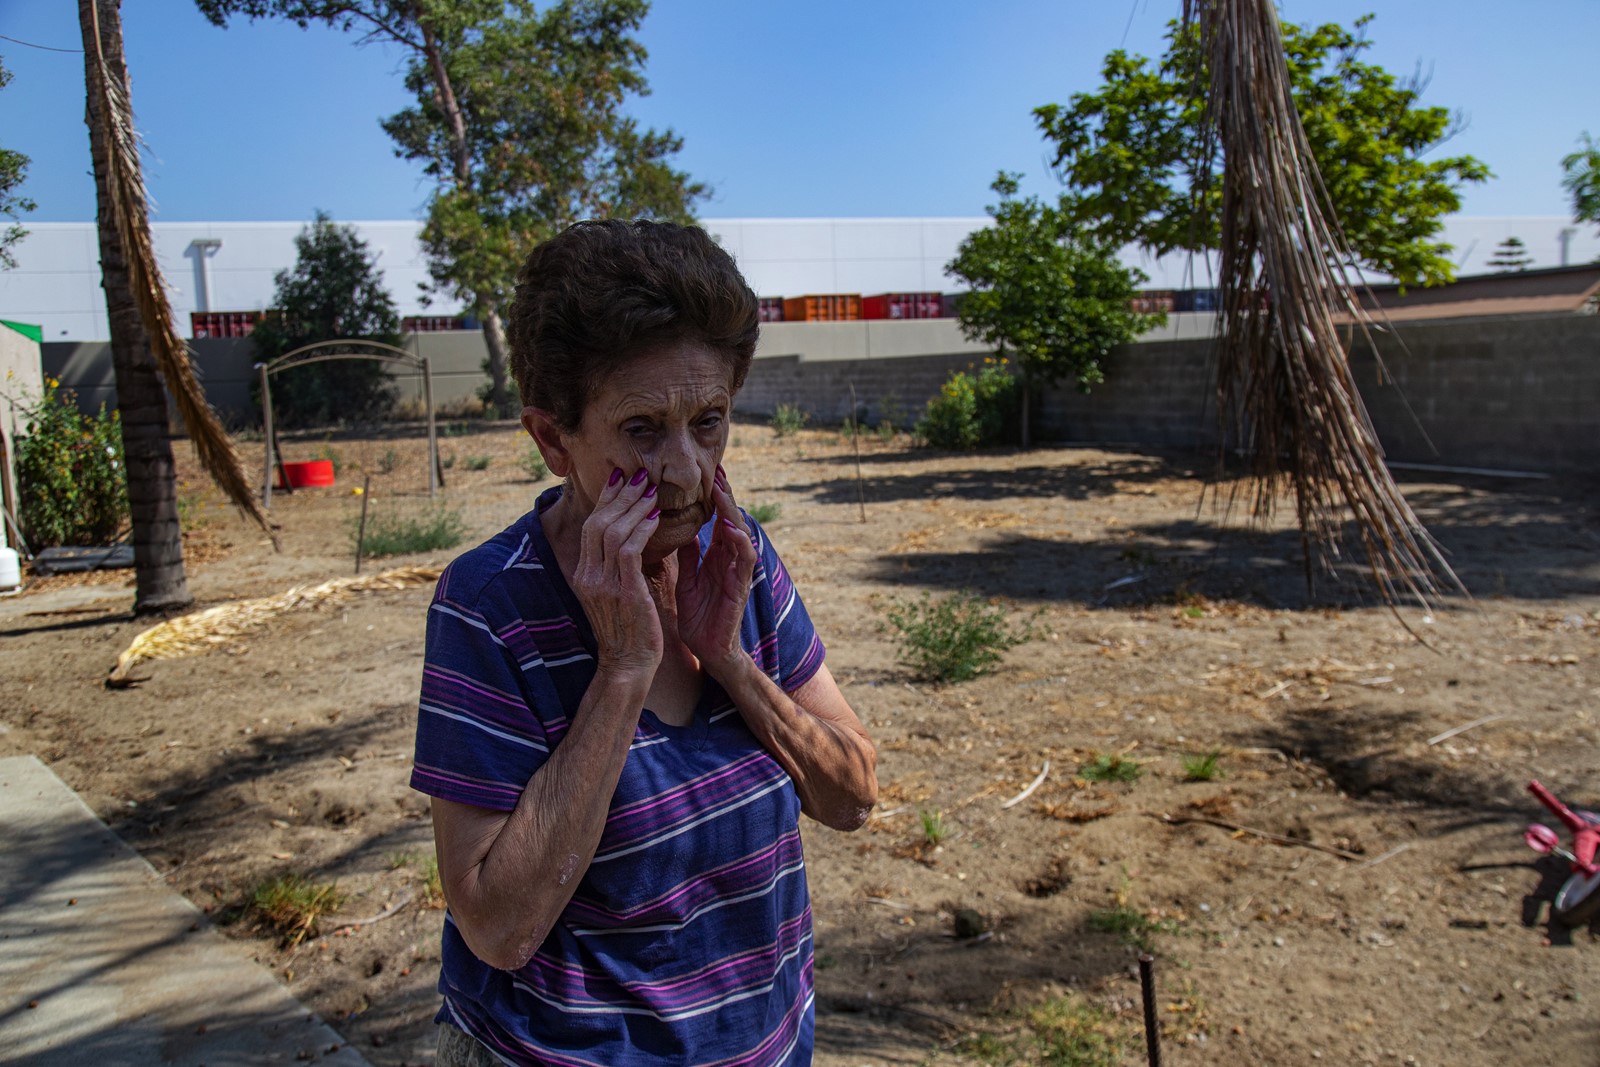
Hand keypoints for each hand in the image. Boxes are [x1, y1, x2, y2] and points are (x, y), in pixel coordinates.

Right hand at [571, 467, 663, 680]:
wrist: (628, 666)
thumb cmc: (628, 630)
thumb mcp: (615, 594)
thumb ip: (617, 568)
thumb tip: (630, 539)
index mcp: (583, 575)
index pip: (591, 527)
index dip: (605, 501)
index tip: (620, 479)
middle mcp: (588, 576)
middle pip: (598, 523)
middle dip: (619, 496)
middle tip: (638, 475)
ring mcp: (602, 584)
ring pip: (612, 531)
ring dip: (633, 507)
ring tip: (650, 490)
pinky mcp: (623, 591)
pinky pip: (629, 550)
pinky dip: (642, 528)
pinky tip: (656, 516)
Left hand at [675, 464, 757, 676]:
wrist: (708, 650)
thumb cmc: (698, 617)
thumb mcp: (686, 580)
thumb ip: (687, 556)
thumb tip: (679, 530)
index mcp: (715, 555)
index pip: (716, 518)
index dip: (712, 496)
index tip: (705, 472)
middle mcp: (729, 559)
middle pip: (730, 519)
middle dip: (724, 494)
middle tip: (716, 469)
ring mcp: (738, 571)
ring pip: (741, 533)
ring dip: (732, 512)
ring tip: (722, 491)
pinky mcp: (742, 587)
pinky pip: (746, 560)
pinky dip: (740, 542)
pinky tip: (731, 528)